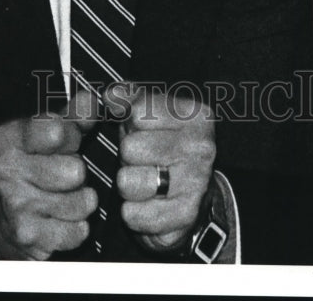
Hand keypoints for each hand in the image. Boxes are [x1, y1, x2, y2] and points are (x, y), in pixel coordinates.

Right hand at [0, 91, 98, 259]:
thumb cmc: (25, 167)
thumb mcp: (41, 134)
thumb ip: (71, 115)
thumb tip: (92, 101)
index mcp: (9, 138)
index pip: (57, 130)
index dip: (71, 135)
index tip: (64, 138)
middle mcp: (7, 171)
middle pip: (76, 170)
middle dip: (78, 172)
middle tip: (64, 174)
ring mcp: (17, 207)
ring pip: (82, 202)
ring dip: (81, 201)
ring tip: (65, 196)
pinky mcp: (29, 238)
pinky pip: (78, 231)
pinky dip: (77, 227)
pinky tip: (61, 219)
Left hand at [106, 83, 215, 253]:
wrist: (192, 195)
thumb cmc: (164, 148)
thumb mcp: (149, 114)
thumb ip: (129, 98)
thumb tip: (111, 95)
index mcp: (195, 115)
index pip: (138, 112)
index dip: (131, 123)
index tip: (142, 130)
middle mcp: (201, 147)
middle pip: (130, 147)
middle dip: (128, 156)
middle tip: (143, 160)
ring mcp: (196, 182)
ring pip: (128, 181)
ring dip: (127, 185)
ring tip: (143, 181)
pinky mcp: (184, 215)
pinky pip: (133, 213)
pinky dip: (132, 212)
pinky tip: (147, 204)